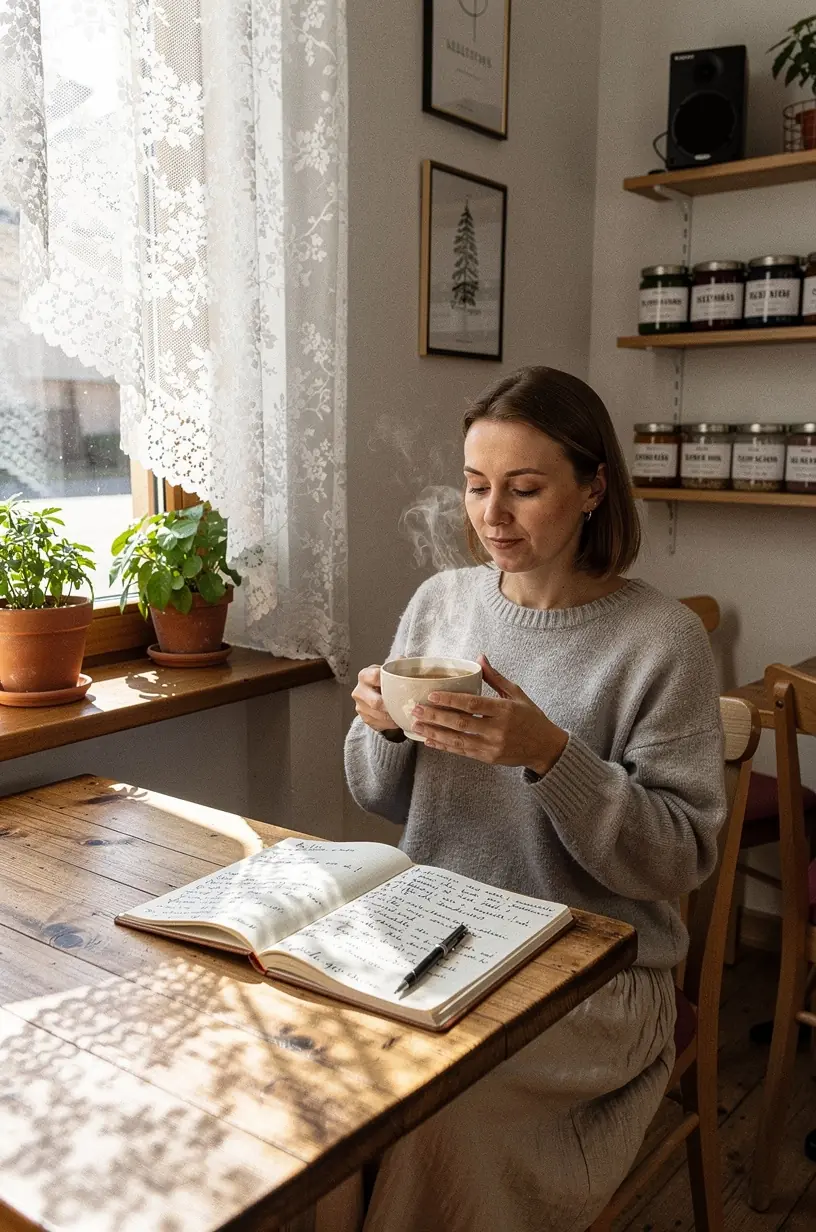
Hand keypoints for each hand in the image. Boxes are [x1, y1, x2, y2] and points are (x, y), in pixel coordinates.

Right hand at [352, 665, 403, 738]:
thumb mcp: (390, 669)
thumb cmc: (385, 680)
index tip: (400, 685)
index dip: (388, 681)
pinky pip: (378, 724)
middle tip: (404, 706)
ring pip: (378, 715)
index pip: (375, 677)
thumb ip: (397, 663)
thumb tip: (402, 659)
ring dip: (392, 717)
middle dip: (390, 706)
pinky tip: (398, 720)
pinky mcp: (364, 718)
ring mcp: (360, 706)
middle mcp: (358, 691)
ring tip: (404, 714)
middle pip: (375, 702)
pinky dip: (390, 724)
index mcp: (364, 675)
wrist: (376, 692)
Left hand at [411, 655, 567, 773]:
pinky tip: (429, 740)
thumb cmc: (531, 717)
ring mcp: (492, 746)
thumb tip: (479, 657)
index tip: (431, 695)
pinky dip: (444, 746)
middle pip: (461, 723)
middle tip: (416, 709)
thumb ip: (495, 677)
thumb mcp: (516, 693)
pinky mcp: (488, 758)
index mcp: (505, 710)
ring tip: (416, 725)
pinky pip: (462, 752)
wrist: (546, 748)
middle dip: (436, 716)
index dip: (451, 700)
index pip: (473, 704)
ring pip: (458, 740)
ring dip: (434, 732)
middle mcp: (498, 729)